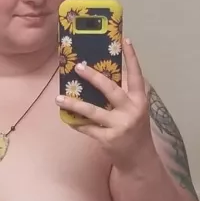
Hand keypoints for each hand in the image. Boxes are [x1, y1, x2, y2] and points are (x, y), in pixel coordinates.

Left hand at [56, 39, 154, 169]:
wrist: (139, 159)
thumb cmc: (134, 130)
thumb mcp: (135, 110)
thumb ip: (123, 95)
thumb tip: (100, 76)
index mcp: (140, 100)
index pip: (137, 75)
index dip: (132, 58)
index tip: (125, 41)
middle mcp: (131, 111)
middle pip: (111, 90)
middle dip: (94, 77)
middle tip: (79, 67)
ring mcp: (119, 126)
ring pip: (93, 111)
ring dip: (74, 104)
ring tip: (59, 98)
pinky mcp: (108, 139)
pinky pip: (87, 128)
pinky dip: (76, 123)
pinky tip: (66, 118)